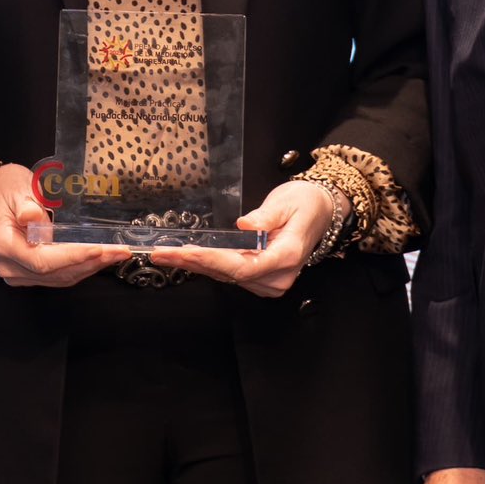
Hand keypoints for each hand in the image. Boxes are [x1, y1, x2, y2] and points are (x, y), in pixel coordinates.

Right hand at [0, 164, 128, 288]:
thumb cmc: (7, 189)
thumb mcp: (16, 188)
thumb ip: (25, 205)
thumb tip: (32, 217)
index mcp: (3, 245)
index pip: (41, 260)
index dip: (72, 257)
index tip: (97, 249)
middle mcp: (9, 265)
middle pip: (54, 272)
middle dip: (90, 263)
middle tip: (119, 251)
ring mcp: (19, 272)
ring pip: (60, 277)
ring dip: (90, 267)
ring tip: (116, 255)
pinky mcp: (30, 273)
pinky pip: (58, 276)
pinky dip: (81, 268)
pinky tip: (100, 259)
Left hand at [153, 180, 333, 297]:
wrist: (321, 212)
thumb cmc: (305, 204)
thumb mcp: (287, 202)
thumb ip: (265, 216)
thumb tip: (244, 225)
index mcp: (287, 256)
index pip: (244, 266)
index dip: (213, 260)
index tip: (188, 253)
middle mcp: (278, 276)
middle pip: (230, 274)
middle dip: (194, 263)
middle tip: (163, 254)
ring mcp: (270, 281)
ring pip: (227, 276)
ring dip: (196, 266)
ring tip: (167, 256)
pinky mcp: (261, 279)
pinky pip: (231, 274)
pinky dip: (208, 266)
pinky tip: (187, 259)